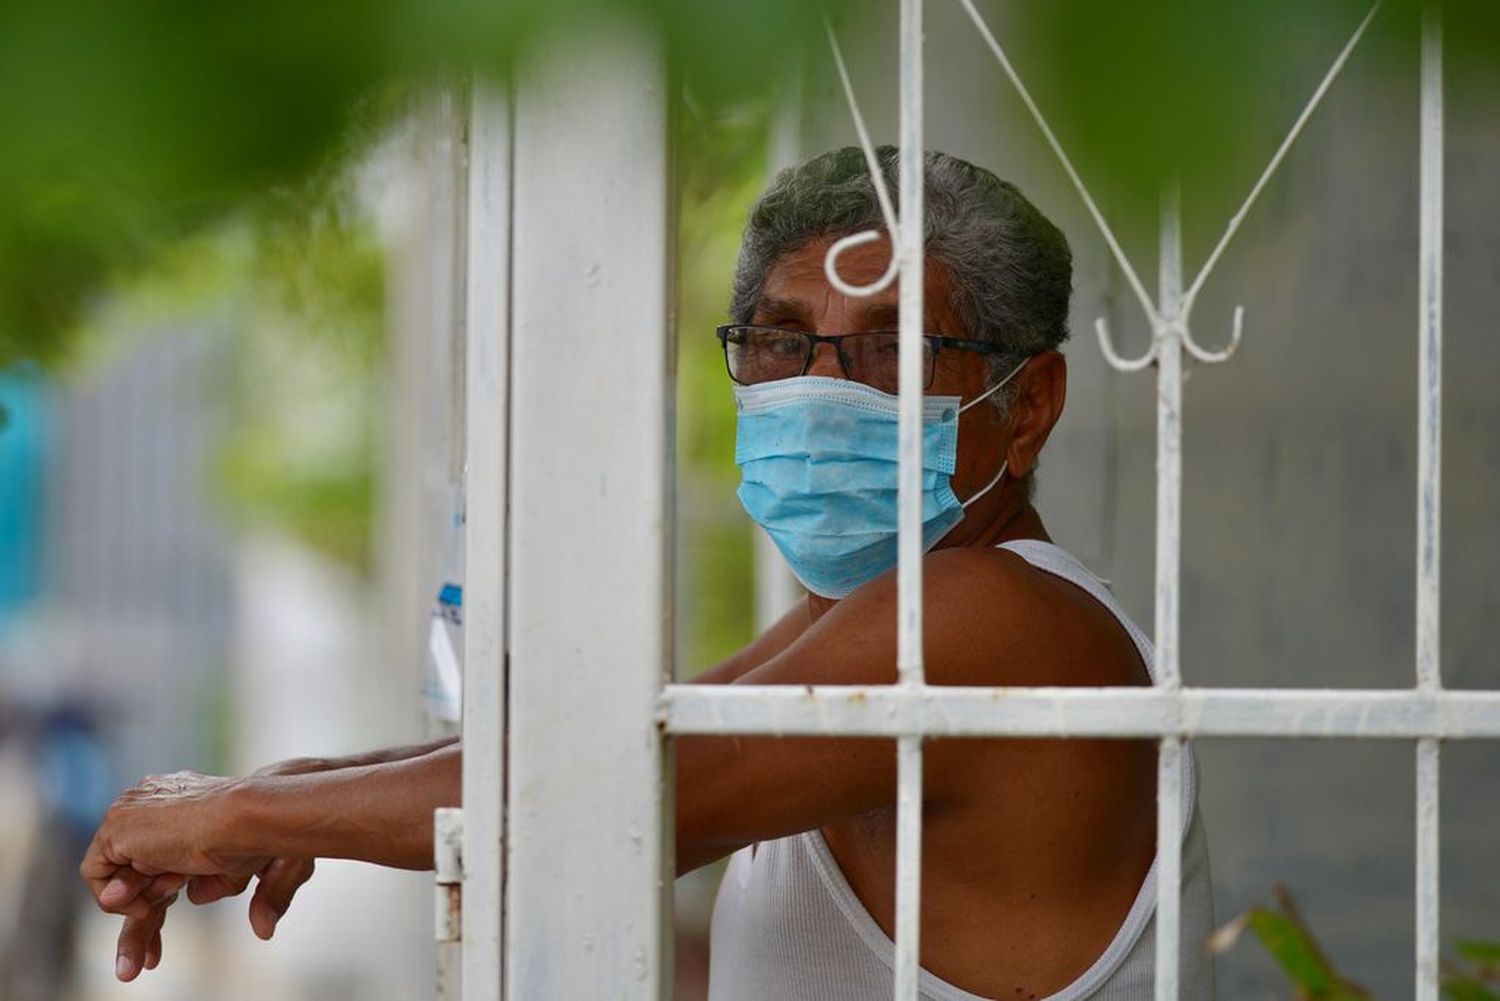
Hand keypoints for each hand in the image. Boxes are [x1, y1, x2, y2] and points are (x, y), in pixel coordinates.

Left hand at [82, 769, 318, 978]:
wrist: (250, 815)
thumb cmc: (272, 831)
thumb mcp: (279, 867)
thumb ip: (272, 894)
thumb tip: (263, 931)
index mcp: (197, 819)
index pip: (166, 863)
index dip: (161, 906)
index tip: (157, 956)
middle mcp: (164, 816)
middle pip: (142, 877)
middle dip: (141, 927)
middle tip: (134, 969)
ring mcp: (139, 817)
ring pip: (122, 880)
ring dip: (131, 920)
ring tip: (131, 962)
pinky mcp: (119, 825)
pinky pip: (97, 870)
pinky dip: (113, 895)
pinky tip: (138, 907)